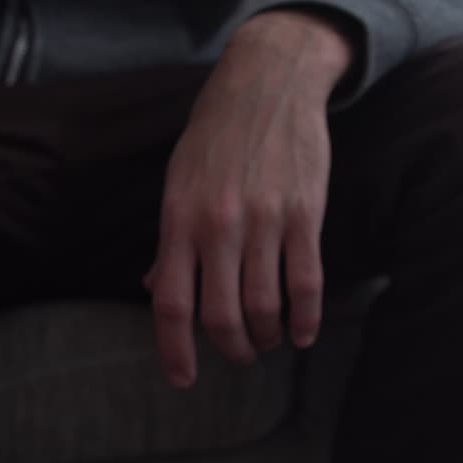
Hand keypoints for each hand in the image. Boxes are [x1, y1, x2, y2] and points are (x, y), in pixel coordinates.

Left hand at [146, 10, 353, 388]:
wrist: (267, 82)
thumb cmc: (215, 135)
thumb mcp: (177, 181)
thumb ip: (169, 240)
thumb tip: (156, 288)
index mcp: (178, 219)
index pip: (171, 304)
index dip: (174, 351)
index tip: (182, 380)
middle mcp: (218, 225)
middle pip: (220, 316)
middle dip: (230, 350)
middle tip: (237, 356)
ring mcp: (264, 221)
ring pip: (264, 306)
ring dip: (267, 337)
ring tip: (269, 341)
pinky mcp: (305, 214)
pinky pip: (306, 283)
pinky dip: (305, 319)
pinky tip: (302, 334)